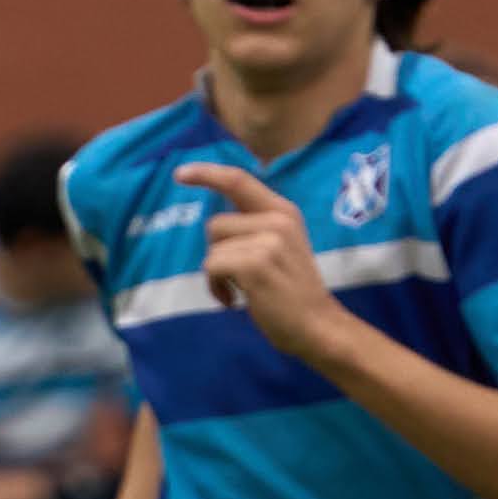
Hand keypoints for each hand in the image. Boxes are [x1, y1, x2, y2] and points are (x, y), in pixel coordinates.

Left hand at [172, 164, 352, 369]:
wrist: (317, 325)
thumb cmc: (290, 292)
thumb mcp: (279, 248)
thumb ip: (254, 228)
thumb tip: (214, 225)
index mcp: (283, 212)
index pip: (239, 180)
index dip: (206, 174)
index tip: (180, 173)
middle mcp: (278, 219)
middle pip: (214, 225)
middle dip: (217, 253)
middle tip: (239, 276)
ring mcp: (269, 240)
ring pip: (212, 249)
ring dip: (217, 274)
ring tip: (241, 288)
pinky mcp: (256, 263)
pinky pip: (212, 267)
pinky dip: (215, 287)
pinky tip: (235, 300)